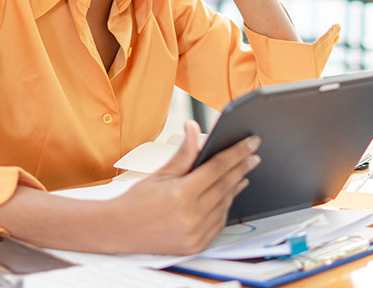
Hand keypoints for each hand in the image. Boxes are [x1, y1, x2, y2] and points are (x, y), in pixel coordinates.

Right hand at [107, 121, 259, 254]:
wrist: (119, 231)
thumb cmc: (137, 201)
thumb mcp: (160, 173)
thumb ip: (183, 152)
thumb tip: (193, 127)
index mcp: (181, 194)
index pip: (217, 167)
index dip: (237, 153)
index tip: (251, 143)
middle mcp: (191, 216)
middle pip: (226, 186)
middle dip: (242, 168)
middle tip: (253, 155)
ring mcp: (195, 233)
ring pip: (225, 205)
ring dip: (235, 187)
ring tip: (242, 174)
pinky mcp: (196, 245)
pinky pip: (218, 223)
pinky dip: (225, 207)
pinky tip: (227, 195)